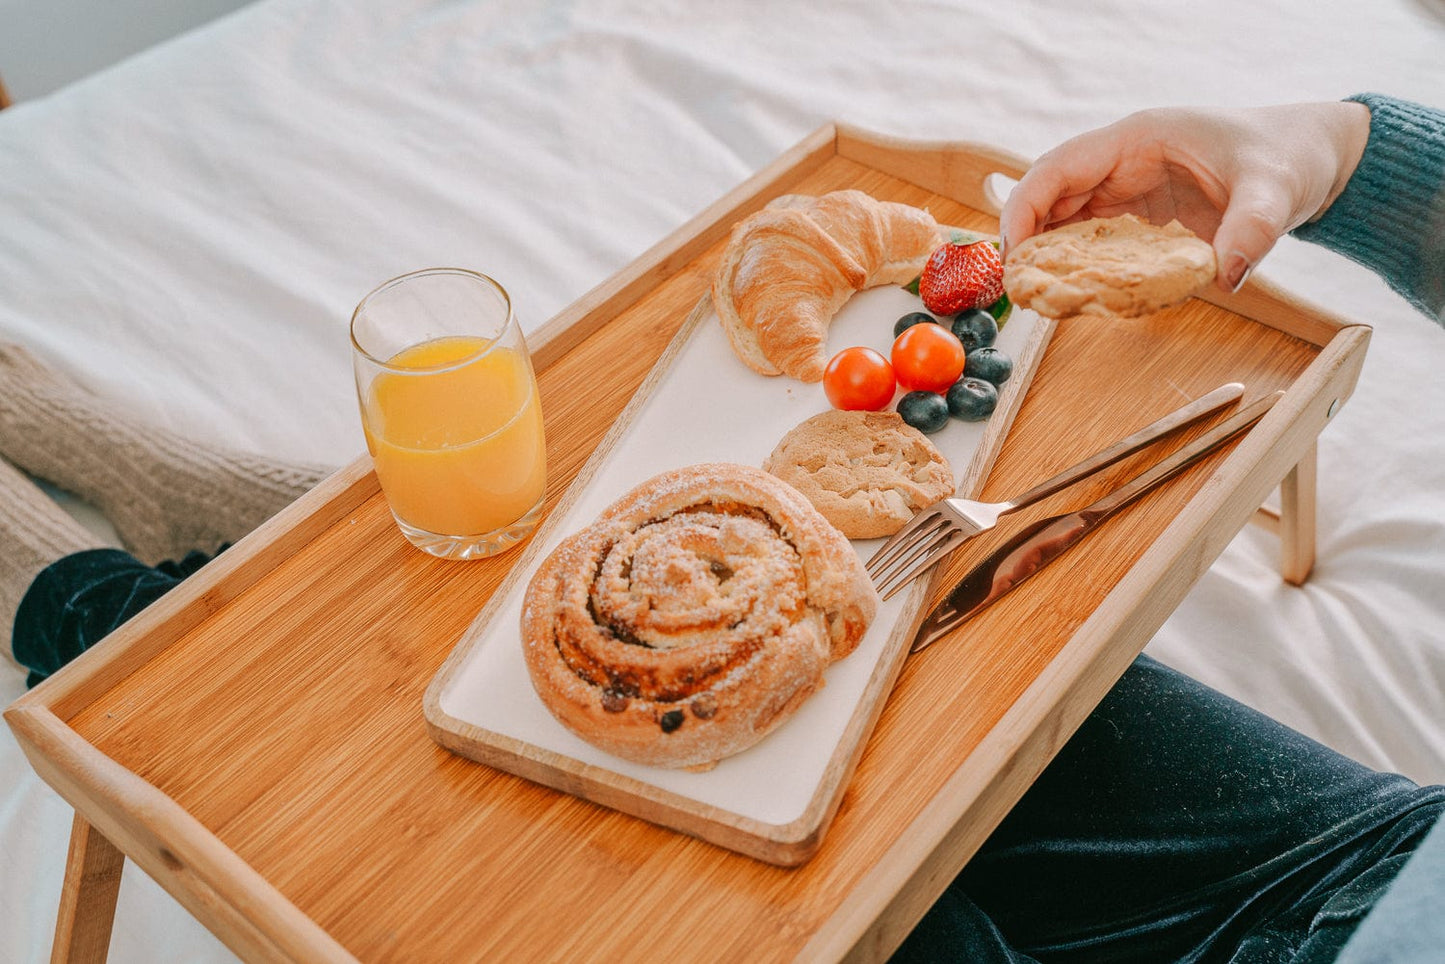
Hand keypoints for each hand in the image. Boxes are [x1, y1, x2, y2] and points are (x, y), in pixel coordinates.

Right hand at [998, 102, 1370, 291]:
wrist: (1307, 158)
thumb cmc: (1286, 156)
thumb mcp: (1275, 190)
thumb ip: (1253, 229)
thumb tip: (1228, 275)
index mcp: (1138, 138)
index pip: (1058, 167)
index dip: (1025, 207)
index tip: (1014, 253)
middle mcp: (1121, 162)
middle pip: (1049, 197)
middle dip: (1026, 240)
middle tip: (1017, 288)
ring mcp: (1125, 189)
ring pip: (1063, 221)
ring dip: (1046, 257)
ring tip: (1035, 297)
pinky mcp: (1136, 216)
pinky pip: (1090, 240)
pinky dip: (1075, 266)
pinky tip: (1072, 295)